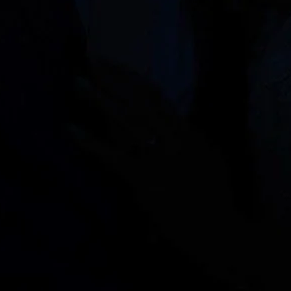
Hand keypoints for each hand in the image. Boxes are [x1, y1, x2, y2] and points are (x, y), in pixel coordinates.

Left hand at [69, 61, 241, 269]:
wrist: (219, 230)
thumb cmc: (216, 200)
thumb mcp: (211, 159)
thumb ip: (192, 140)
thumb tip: (176, 123)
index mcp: (188, 133)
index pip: (157, 97)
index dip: (132, 78)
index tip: (114, 65)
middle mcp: (173, 139)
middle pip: (138, 100)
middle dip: (112, 79)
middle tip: (90, 60)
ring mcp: (158, 158)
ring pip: (124, 120)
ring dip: (99, 99)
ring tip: (77, 83)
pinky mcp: (143, 180)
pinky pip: (111, 156)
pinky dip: (89, 142)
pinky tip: (71, 130)